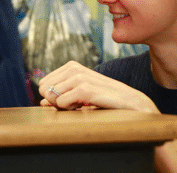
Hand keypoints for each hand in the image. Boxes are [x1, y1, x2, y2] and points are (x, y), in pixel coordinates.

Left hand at [37, 61, 157, 112]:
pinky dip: (68, 108)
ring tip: (83, 106)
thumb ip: (62, 97)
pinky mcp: (86, 89)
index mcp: (72, 67)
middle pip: (44, 88)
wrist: (134, 104)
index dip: (52, 97)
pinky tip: (84, 108)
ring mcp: (80, 77)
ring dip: (64, 106)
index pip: (43, 83)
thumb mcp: (82, 97)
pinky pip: (62, 101)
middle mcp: (74, 68)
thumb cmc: (108, 101)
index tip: (70, 101)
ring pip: (52, 95)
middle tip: (76, 105)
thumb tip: (42, 100)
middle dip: (55, 101)